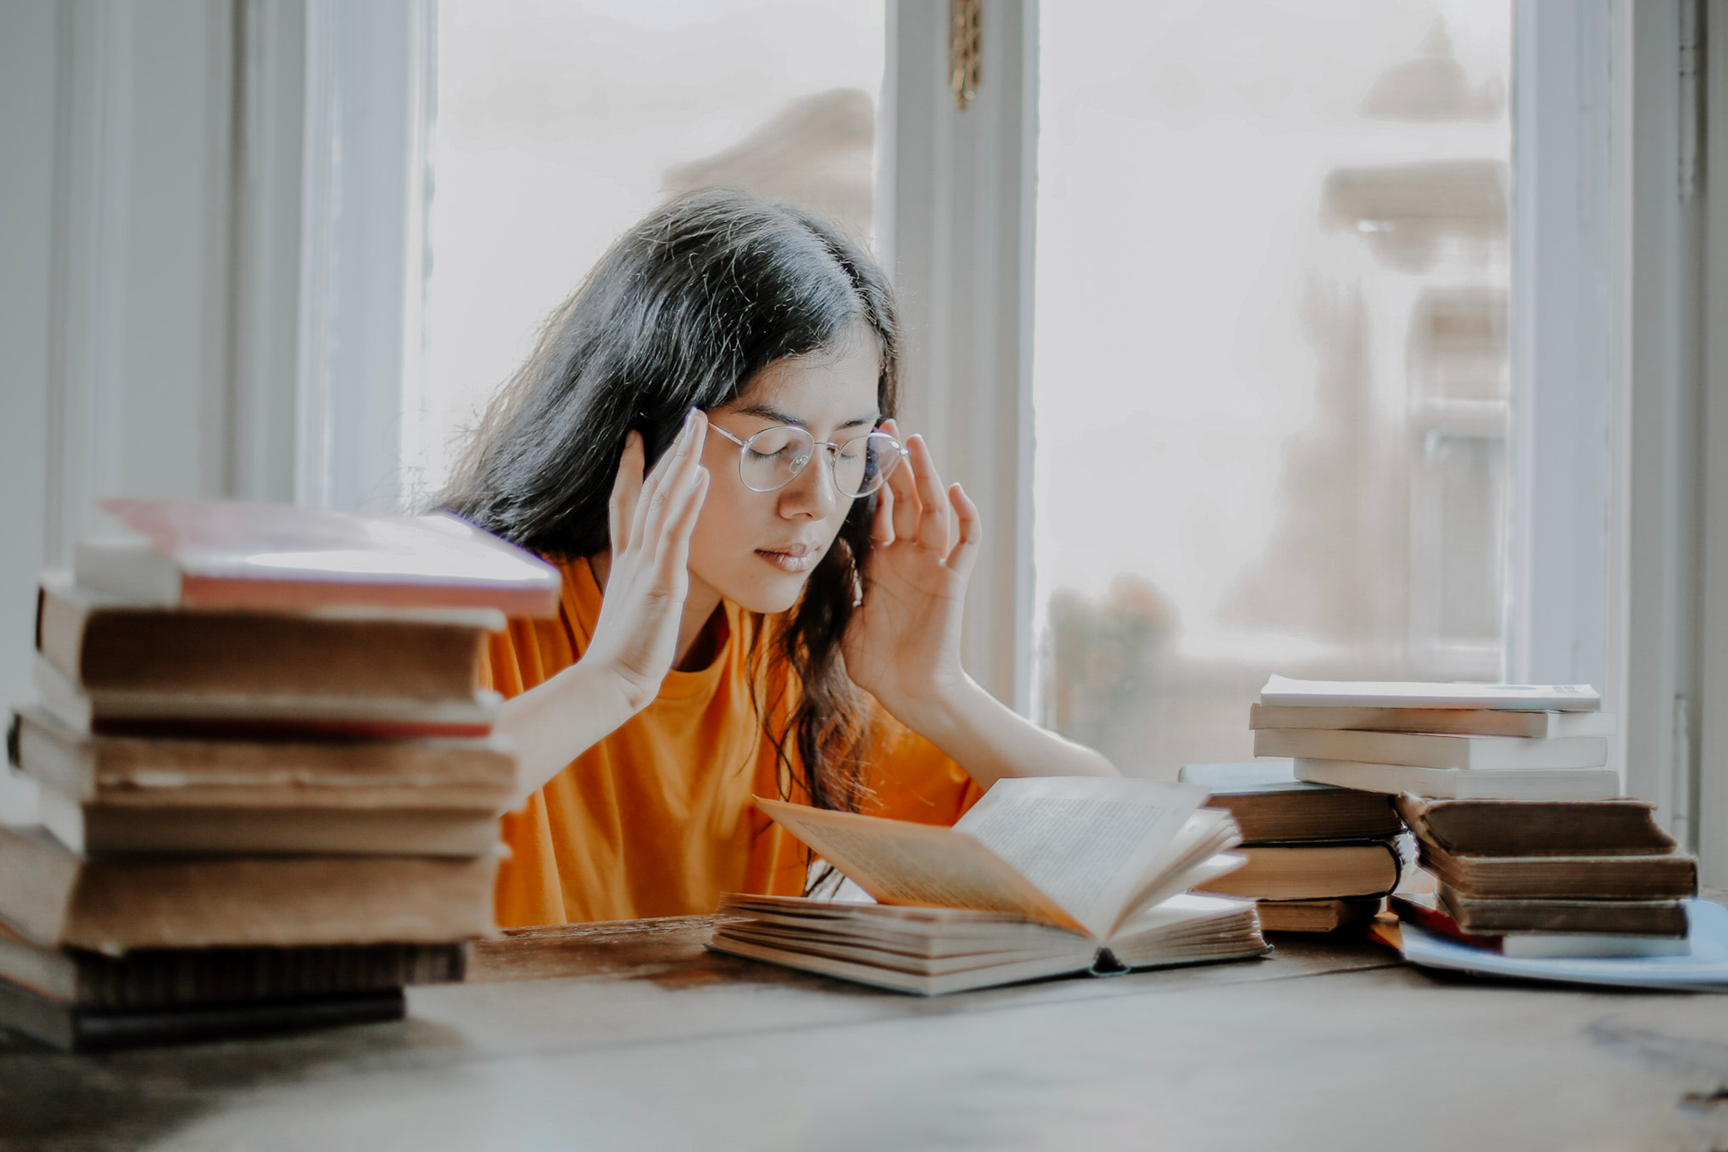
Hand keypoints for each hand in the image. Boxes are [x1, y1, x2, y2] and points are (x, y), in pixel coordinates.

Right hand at [581, 411, 710, 711]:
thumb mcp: (631, 611)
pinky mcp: (660, 581)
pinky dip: (687, 502)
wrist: (608, 681)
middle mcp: (634, 554)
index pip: (627, 502)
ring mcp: (646, 564)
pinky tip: (699, 475)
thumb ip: (639, 589)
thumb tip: (647, 584)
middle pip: (651, 489)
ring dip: (682, 460)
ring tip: (697, 427)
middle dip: (671, 449)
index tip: (637, 436)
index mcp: (626, 560)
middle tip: (689, 414)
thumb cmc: (623, 656)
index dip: (632, 468)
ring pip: (664, 500)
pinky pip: (675, 534)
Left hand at [841, 420, 981, 724]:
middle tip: (888, 426)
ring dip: (927, 476)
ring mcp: (933, 567)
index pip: (880, 509)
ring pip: (933, 511)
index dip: (873, 479)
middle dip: (898, 463)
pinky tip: (955, 491)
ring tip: (916, 444)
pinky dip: (966, 516)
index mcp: (883, 562)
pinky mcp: (953, 583)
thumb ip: (841, 577)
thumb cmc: (877, 660)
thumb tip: (823, 542)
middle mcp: (909, 557)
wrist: (907, 692)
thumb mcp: (846, 611)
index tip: (859, 447)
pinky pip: (966, 544)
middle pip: (907, 499)